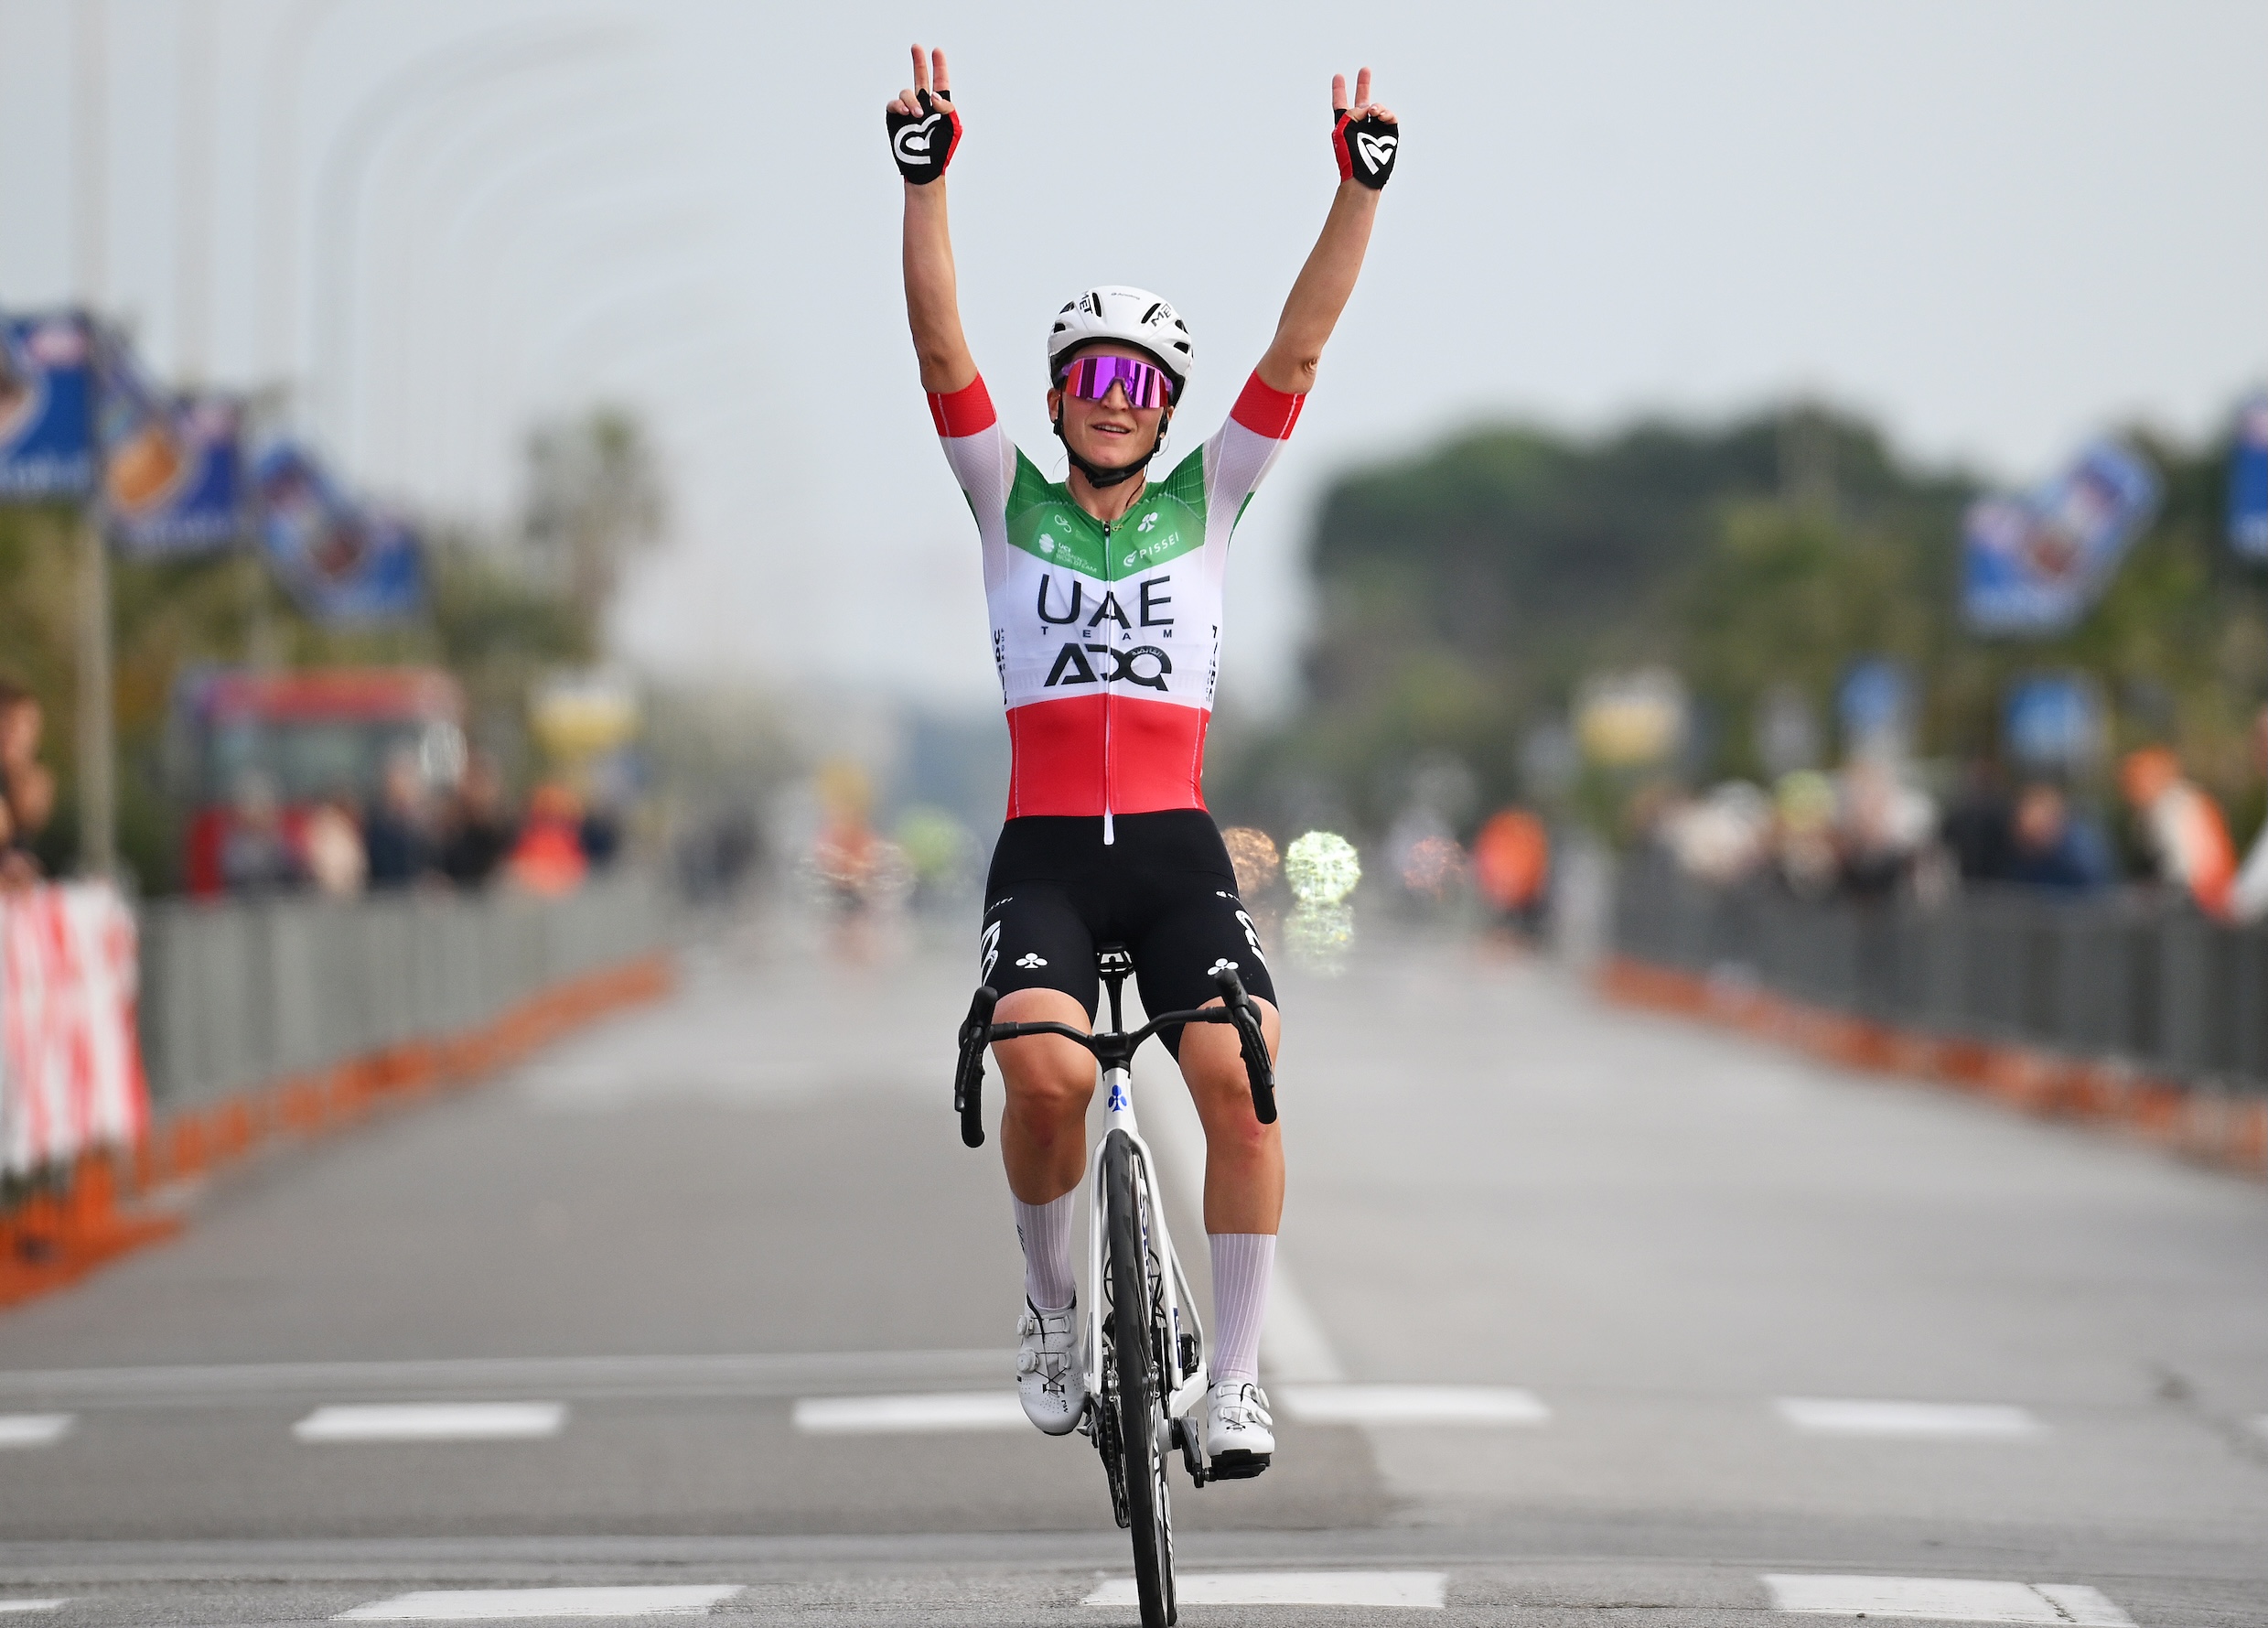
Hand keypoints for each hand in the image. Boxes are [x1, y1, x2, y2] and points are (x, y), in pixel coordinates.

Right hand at [886, 43, 960, 184]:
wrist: (925, 166)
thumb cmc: (942, 150)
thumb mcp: (953, 126)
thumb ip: (947, 107)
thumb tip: (933, 96)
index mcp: (940, 106)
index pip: (940, 82)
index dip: (939, 66)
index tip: (937, 51)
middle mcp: (924, 105)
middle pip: (920, 77)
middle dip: (919, 62)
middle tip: (916, 47)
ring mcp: (908, 111)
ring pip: (907, 92)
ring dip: (912, 100)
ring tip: (918, 115)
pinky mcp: (895, 118)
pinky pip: (894, 104)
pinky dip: (899, 105)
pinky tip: (905, 113)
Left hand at [1329, 67, 1398, 189]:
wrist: (1364, 173)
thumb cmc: (1349, 155)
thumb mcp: (1343, 128)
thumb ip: (1352, 112)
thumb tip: (1369, 109)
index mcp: (1344, 124)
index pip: (1340, 103)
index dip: (1339, 90)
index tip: (1338, 76)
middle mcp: (1359, 124)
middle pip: (1361, 100)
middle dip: (1363, 84)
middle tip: (1365, 69)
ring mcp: (1374, 128)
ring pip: (1377, 107)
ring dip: (1376, 106)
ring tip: (1373, 112)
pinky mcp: (1388, 133)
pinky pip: (1389, 116)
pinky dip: (1386, 113)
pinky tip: (1381, 115)